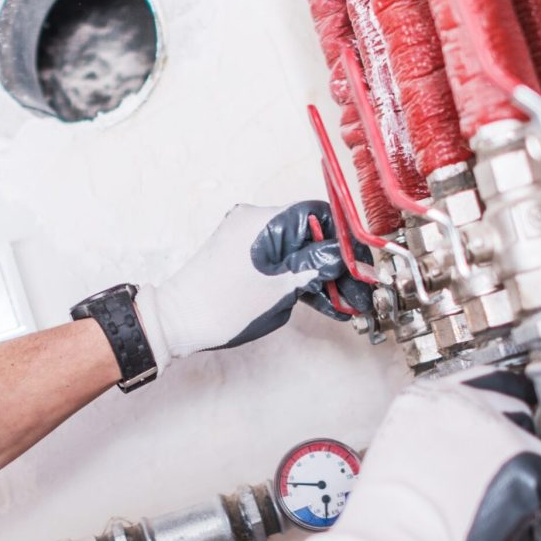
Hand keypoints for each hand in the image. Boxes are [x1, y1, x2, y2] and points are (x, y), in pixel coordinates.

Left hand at [135, 201, 372, 371]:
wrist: (176, 323)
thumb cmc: (221, 306)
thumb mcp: (281, 289)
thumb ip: (319, 269)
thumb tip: (350, 260)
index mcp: (264, 220)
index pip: (320, 216)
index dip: (347, 240)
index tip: (364, 264)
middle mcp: (255, 223)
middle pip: (310, 236)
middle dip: (337, 265)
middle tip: (360, 292)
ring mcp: (248, 242)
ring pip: (298, 254)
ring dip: (322, 278)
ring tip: (346, 305)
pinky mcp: (244, 261)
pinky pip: (281, 265)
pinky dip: (300, 281)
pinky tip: (324, 302)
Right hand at [295, 367, 540, 540]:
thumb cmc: (385, 513)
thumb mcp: (400, 450)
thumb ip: (437, 435)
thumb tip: (466, 449)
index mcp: (430, 395)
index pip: (489, 382)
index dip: (503, 410)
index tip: (506, 427)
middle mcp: (467, 403)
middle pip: (520, 413)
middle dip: (517, 450)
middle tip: (507, 482)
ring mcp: (501, 431)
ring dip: (530, 485)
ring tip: (507, 518)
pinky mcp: (529, 464)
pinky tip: (520, 536)